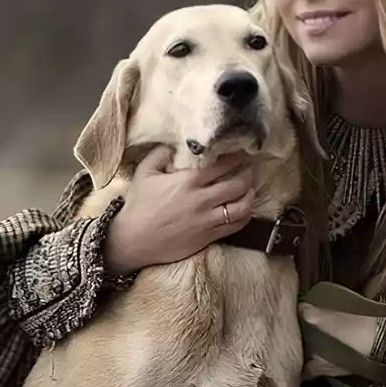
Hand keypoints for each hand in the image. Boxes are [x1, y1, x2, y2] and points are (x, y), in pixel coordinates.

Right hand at [103, 146, 256, 274]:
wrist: (133, 241)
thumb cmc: (138, 206)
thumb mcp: (144, 173)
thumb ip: (159, 155)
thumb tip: (172, 145)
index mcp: (188, 181)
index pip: (222, 165)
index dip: (236, 157)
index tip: (242, 151)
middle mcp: (202, 200)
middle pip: (238, 184)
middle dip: (249, 173)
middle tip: (252, 167)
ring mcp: (207, 220)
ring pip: (242, 206)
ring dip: (250, 194)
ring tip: (251, 187)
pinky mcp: (208, 237)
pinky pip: (236, 225)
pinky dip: (245, 215)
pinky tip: (245, 209)